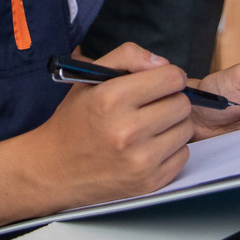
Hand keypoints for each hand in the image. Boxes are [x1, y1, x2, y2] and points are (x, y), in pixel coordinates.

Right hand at [24, 43, 193, 207]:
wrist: (53, 169)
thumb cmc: (74, 121)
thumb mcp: (90, 78)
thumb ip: (127, 56)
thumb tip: (162, 63)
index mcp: (112, 98)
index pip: (172, 78)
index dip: (169, 76)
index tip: (161, 83)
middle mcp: (127, 130)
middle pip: (182, 104)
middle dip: (171, 100)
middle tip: (152, 106)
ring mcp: (139, 160)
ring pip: (186, 129)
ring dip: (173, 125)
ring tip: (149, 127)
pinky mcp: (148, 182)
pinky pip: (182, 155)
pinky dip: (170, 150)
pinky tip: (149, 147)